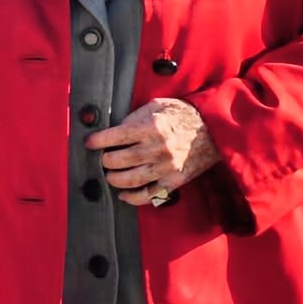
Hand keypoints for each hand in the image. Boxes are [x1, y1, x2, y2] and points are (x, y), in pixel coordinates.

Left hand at [85, 98, 220, 206]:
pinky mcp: (173, 181)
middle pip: (119, 160)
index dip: (98, 140)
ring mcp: (165, 167)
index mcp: (152, 127)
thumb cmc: (182, 115)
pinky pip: (148, 195)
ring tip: (110, 175)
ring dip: (114, 179)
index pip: (116, 136)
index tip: (89, 143)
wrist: (213, 129)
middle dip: (105, 161)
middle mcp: (157, 148)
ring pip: (130, 180)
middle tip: (101, 159)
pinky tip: (123, 194)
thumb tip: (114, 129)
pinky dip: (132, 198)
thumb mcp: (157, 106)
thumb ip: (135, 117)